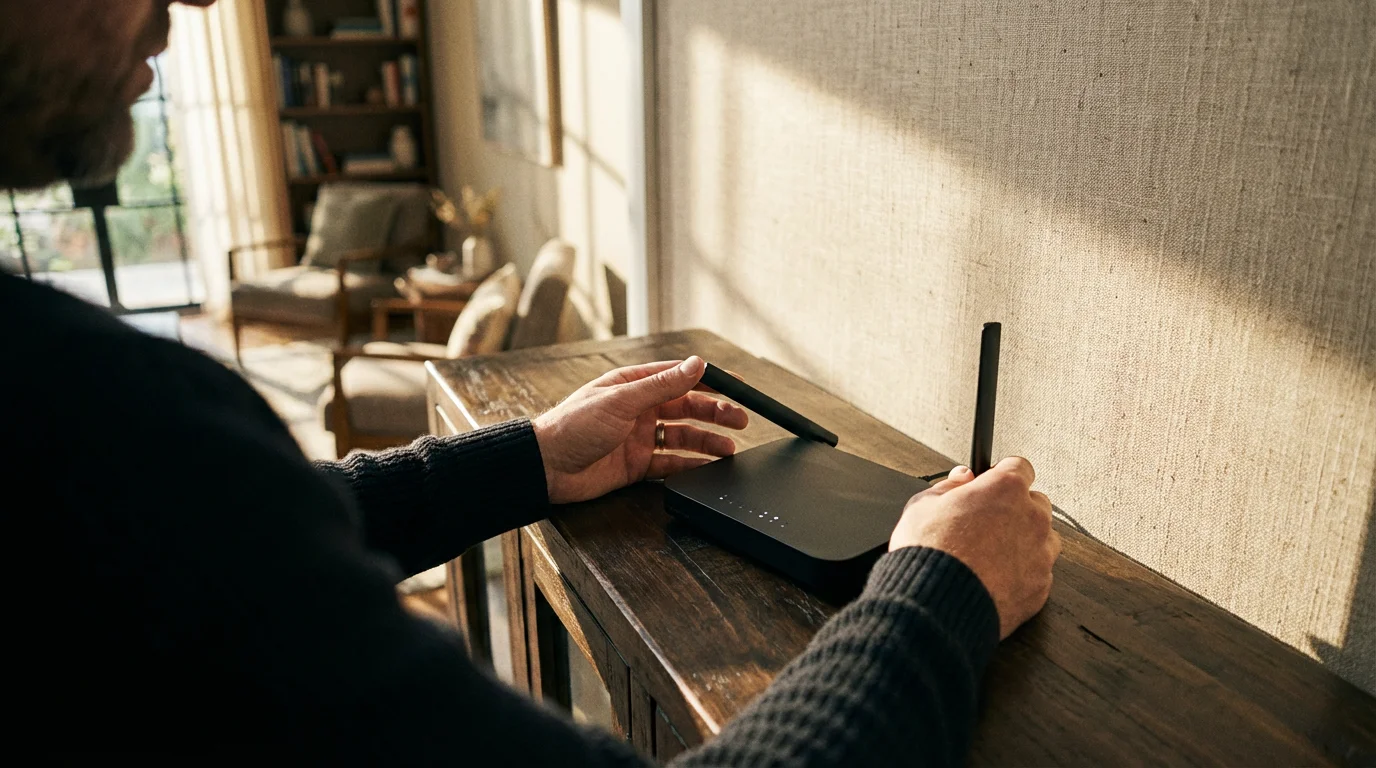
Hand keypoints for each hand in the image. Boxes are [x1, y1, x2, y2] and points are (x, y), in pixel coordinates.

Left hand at [532, 357, 749, 504]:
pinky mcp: (636, 465)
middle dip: (715, 413)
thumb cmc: (573, 425)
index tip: (737, 386)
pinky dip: (690, 466)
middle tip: (741, 419)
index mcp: (633, 384)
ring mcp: (638, 437)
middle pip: (686, 407)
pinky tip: (708, 467)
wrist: (546, 467)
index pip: (680, 377)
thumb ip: (662, 384)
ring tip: (730, 449)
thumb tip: (696, 364)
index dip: (710, 381)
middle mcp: (638, 409)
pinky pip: (670, 464)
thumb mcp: (622, 400)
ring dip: (707, 441)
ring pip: (683, 437)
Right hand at [890, 457, 1060, 638]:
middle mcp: (1032, 517)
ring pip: (1044, 538)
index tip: (991, 483)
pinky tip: (994, 577)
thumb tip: (962, 478)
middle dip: (1015, 508)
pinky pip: (1038, 571)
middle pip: (1036, 502)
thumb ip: (949, 486)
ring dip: (1024, 540)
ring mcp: (1041, 554)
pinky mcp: (1041, 586)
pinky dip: (1022, 572)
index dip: (1001, 474)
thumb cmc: (929, 553)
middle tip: (985, 523)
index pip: (1020, 467)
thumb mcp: (923, 505)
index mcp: (1006, 489)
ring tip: (991, 554)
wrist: (936, 605)